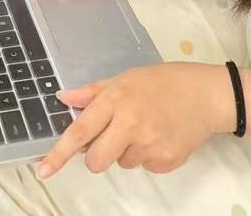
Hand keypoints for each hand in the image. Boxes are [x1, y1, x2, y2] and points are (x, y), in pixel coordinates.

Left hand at [38, 63, 235, 177]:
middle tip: (112, 138)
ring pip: (121, 164)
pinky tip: (161, 136)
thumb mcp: (127, 78)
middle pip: (96, 161)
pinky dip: (148, 156)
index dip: (59, 153)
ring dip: (127, 151)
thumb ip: (94, 92)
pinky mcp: (166, 161)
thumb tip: (63, 98)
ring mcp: (149, 145)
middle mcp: (130, 124)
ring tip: (146, 127)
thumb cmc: (164, 82)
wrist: (208, 95)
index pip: (81, 131)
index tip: (43, 171)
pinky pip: (144, 167)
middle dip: (97, 156)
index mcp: (117, 100)